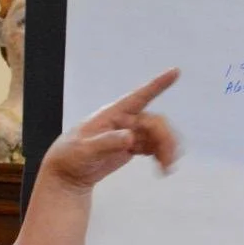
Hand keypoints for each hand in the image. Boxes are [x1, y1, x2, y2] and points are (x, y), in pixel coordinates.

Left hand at [43, 69, 179, 188]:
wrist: (68, 172)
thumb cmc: (71, 156)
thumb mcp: (84, 150)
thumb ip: (106, 143)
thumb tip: (130, 137)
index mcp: (112, 114)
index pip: (138, 96)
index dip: (158, 84)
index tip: (175, 71)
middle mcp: (124, 120)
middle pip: (155, 123)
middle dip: (165, 140)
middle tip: (166, 162)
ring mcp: (130, 132)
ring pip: (158, 135)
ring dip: (166, 148)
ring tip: (166, 168)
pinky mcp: (132, 146)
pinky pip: (154, 146)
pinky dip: (161, 155)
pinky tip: (162, 167)